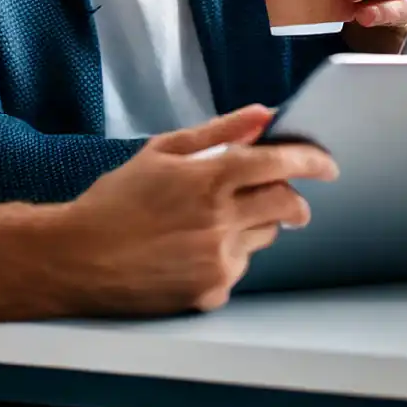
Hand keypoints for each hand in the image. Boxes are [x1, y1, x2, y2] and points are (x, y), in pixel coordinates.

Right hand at [62, 106, 337, 315]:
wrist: (79, 256)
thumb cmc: (117, 199)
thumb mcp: (162, 151)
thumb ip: (218, 132)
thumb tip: (262, 114)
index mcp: (208, 179)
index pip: (278, 165)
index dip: (310, 161)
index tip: (327, 163)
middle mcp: (219, 221)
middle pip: (286, 205)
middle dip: (292, 197)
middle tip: (279, 193)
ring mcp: (217, 260)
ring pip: (265, 236)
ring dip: (254, 222)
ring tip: (210, 219)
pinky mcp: (212, 291)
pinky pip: (240, 264)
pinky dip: (229, 251)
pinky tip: (192, 247)